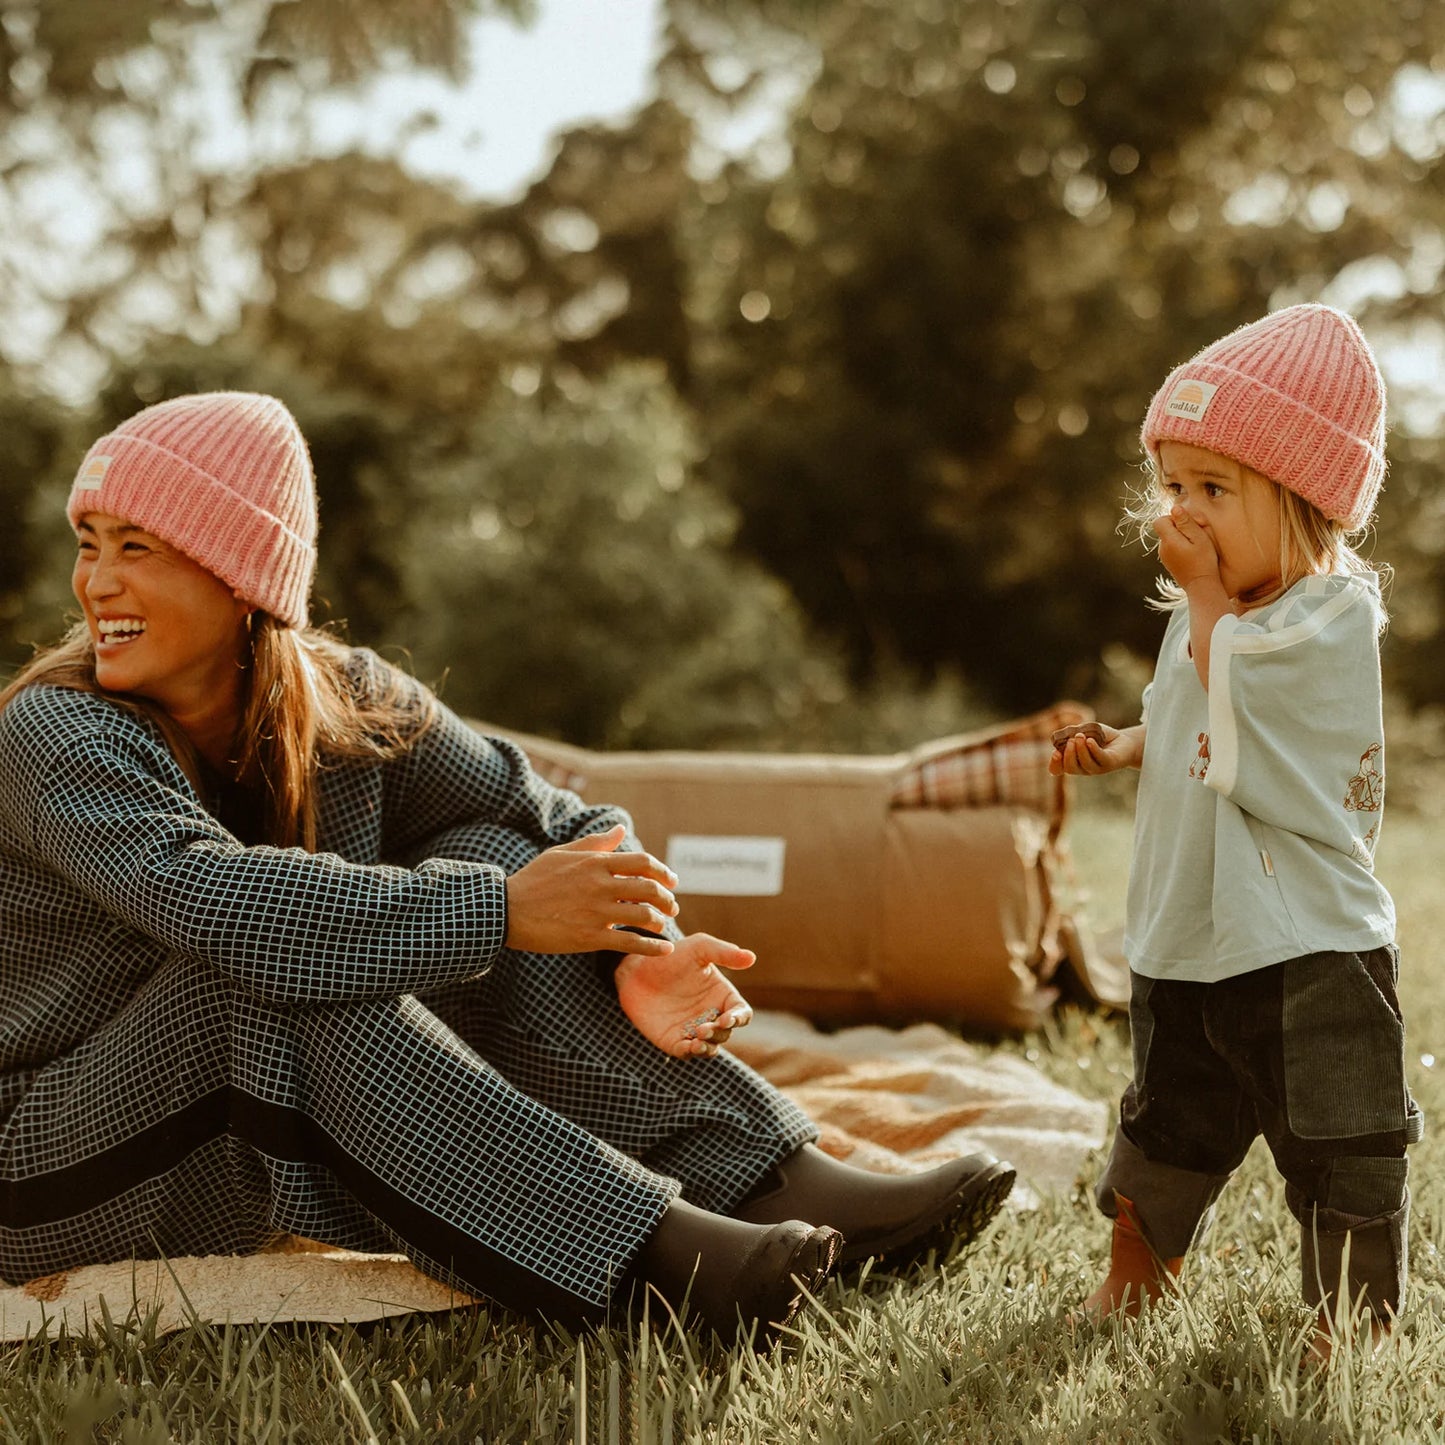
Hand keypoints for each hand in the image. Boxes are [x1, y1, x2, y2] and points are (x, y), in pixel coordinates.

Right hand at [505, 824, 678, 955]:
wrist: (507, 910)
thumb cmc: (533, 880)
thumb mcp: (562, 853)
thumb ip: (595, 842)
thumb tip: (620, 829)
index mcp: (595, 863)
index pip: (642, 862)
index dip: (663, 871)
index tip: (671, 881)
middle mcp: (600, 886)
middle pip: (649, 888)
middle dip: (667, 898)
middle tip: (671, 906)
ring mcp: (596, 912)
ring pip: (643, 915)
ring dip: (660, 921)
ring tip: (662, 925)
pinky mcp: (590, 937)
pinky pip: (629, 942)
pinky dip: (653, 947)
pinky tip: (665, 950)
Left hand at [615, 932, 755, 1058]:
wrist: (635, 969)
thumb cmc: (671, 955)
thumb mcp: (698, 947)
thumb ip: (724, 953)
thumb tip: (752, 958)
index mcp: (722, 996)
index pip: (741, 1013)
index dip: (739, 1018)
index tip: (727, 1018)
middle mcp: (711, 1015)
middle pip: (726, 1033)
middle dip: (719, 1033)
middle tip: (704, 1028)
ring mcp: (693, 1030)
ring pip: (711, 1046)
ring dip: (708, 1046)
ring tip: (697, 1040)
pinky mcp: (674, 1040)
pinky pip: (687, 1053)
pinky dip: (691, 1052)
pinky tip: (688, 1046)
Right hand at [1049, 722, 1144, 775]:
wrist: (1123, 740)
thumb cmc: (1100, 736)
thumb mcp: (1083, 731)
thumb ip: (1071, 733)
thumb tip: (1062, 735)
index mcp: (1073, 761)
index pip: (1057, 770)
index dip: (1054, 764)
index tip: (1055, 753)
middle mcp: (1083, 768)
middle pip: (1070, 768)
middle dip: (1068, 754)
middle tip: (1071, 740)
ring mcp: (1096, 768)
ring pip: (1084, 764)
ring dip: (1080, 749)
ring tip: (1081, 735)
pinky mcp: (1109, 764)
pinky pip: (1099, 759)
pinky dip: (1093, 749)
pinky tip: (1091, 740)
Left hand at [1153, 504, 1220, 590]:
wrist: (1201, 586)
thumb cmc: (1204, 560)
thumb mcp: (1199, 538)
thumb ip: (1186, 523)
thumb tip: (1174, 508)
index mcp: (1168, 541)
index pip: (1160, 520)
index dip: (1173, 518)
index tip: (1188, 525)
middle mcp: (1162, 549)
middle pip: (1165, 529)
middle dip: (1180, 527)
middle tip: (1198, 534)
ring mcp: (1164, 557)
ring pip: (1170, 538)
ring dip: (1182, 537)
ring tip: (1197, 546)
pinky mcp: (1169, 563)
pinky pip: (1172, 548)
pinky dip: (1182, 547)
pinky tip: (1193, 554)